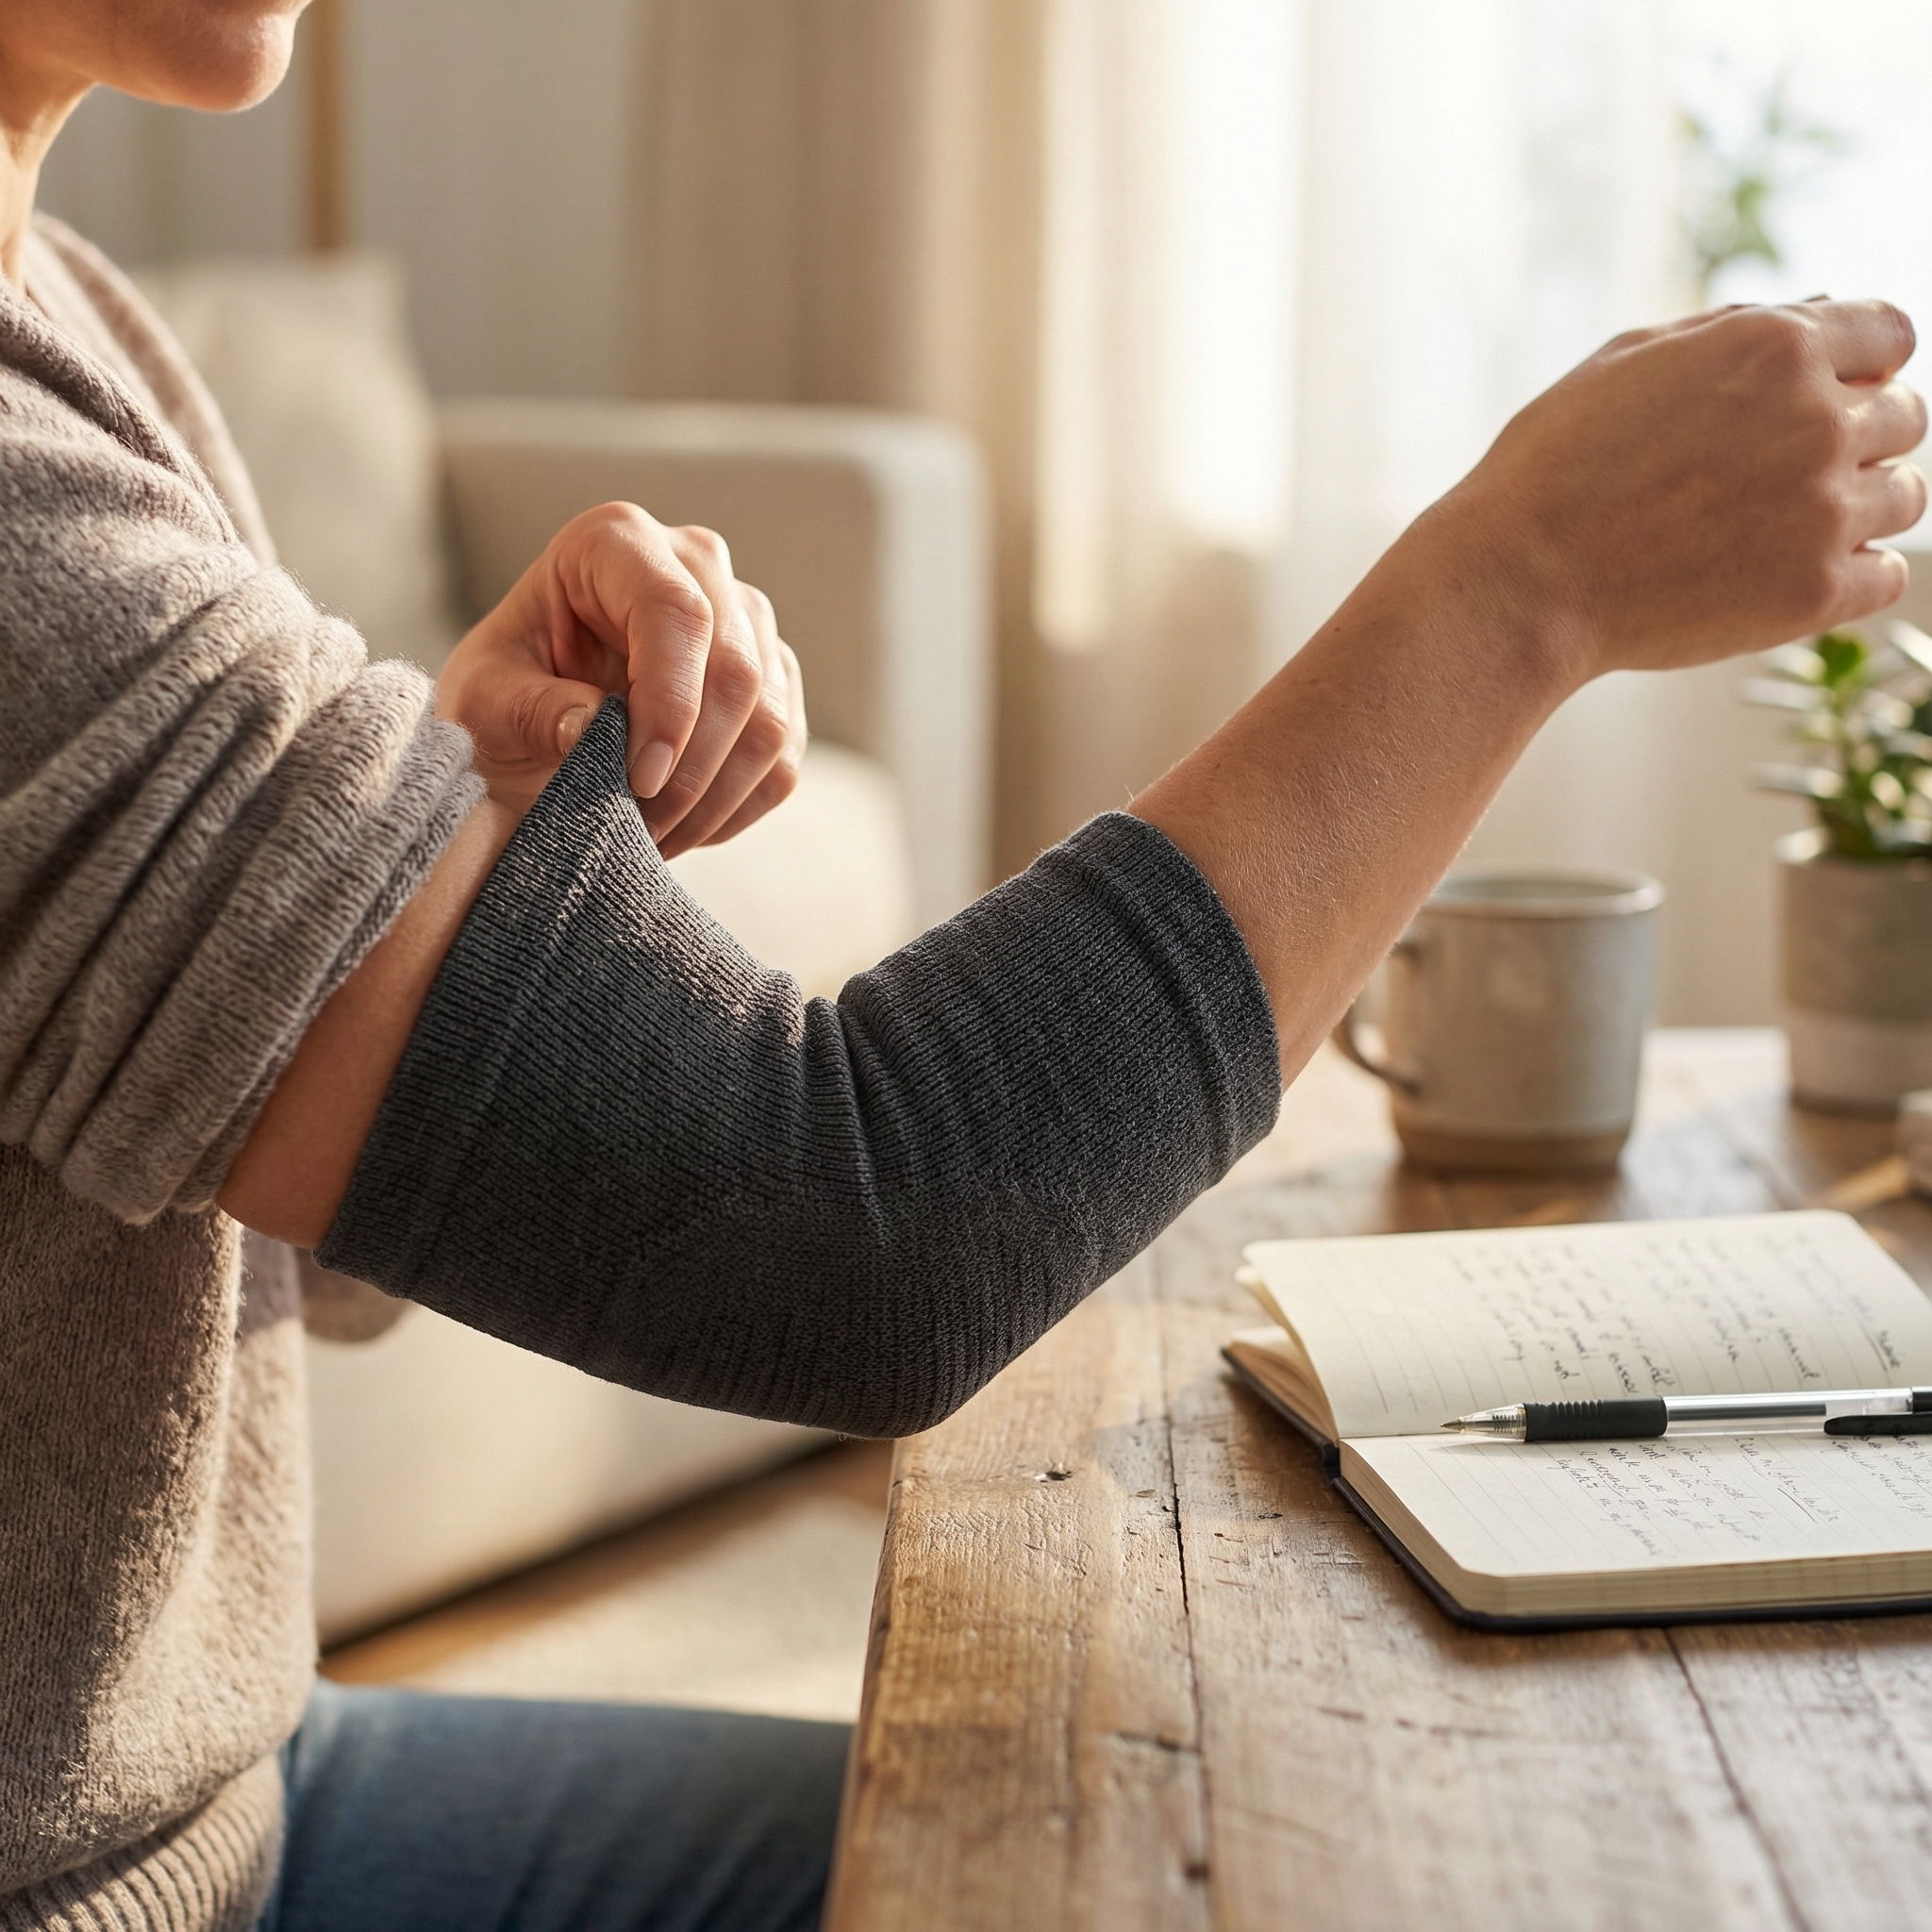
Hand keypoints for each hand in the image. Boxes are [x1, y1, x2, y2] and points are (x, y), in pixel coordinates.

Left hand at [435, 501, 806, 852]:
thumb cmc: (500, 697)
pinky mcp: (774, 679)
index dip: (670, 703)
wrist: (525, 719)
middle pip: (738, 670)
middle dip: (691, 769)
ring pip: (770, 720)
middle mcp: (696, 564)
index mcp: (615, 542)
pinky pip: (782, 757)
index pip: (676, 613)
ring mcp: (746, 621)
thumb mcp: (484, 705)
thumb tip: (597, 728)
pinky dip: (735, 808)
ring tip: (653, 838)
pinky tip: (683, 827)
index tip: (640, 782)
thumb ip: (533, 711)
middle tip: (640, 829)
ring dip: (714, 799)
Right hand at [1431, 298, 1927, 685]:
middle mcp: (1818, 419)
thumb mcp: (1629, 362)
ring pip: (1903, 497)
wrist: (1516, 582)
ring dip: (1854, 509)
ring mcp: (1824, 509)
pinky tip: (1782, 575)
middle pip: (1904, 417)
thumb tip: (1820, 313)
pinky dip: (1848, 575)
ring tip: (1773, 530)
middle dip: (1854, 439)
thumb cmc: (1552, 470)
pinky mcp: (1815, 592)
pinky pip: (1886, 575)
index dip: (1858, 369)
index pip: (1890, 336)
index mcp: (1777, 346)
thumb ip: (1734, 331)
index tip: (1819, 402)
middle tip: (1775, 478)